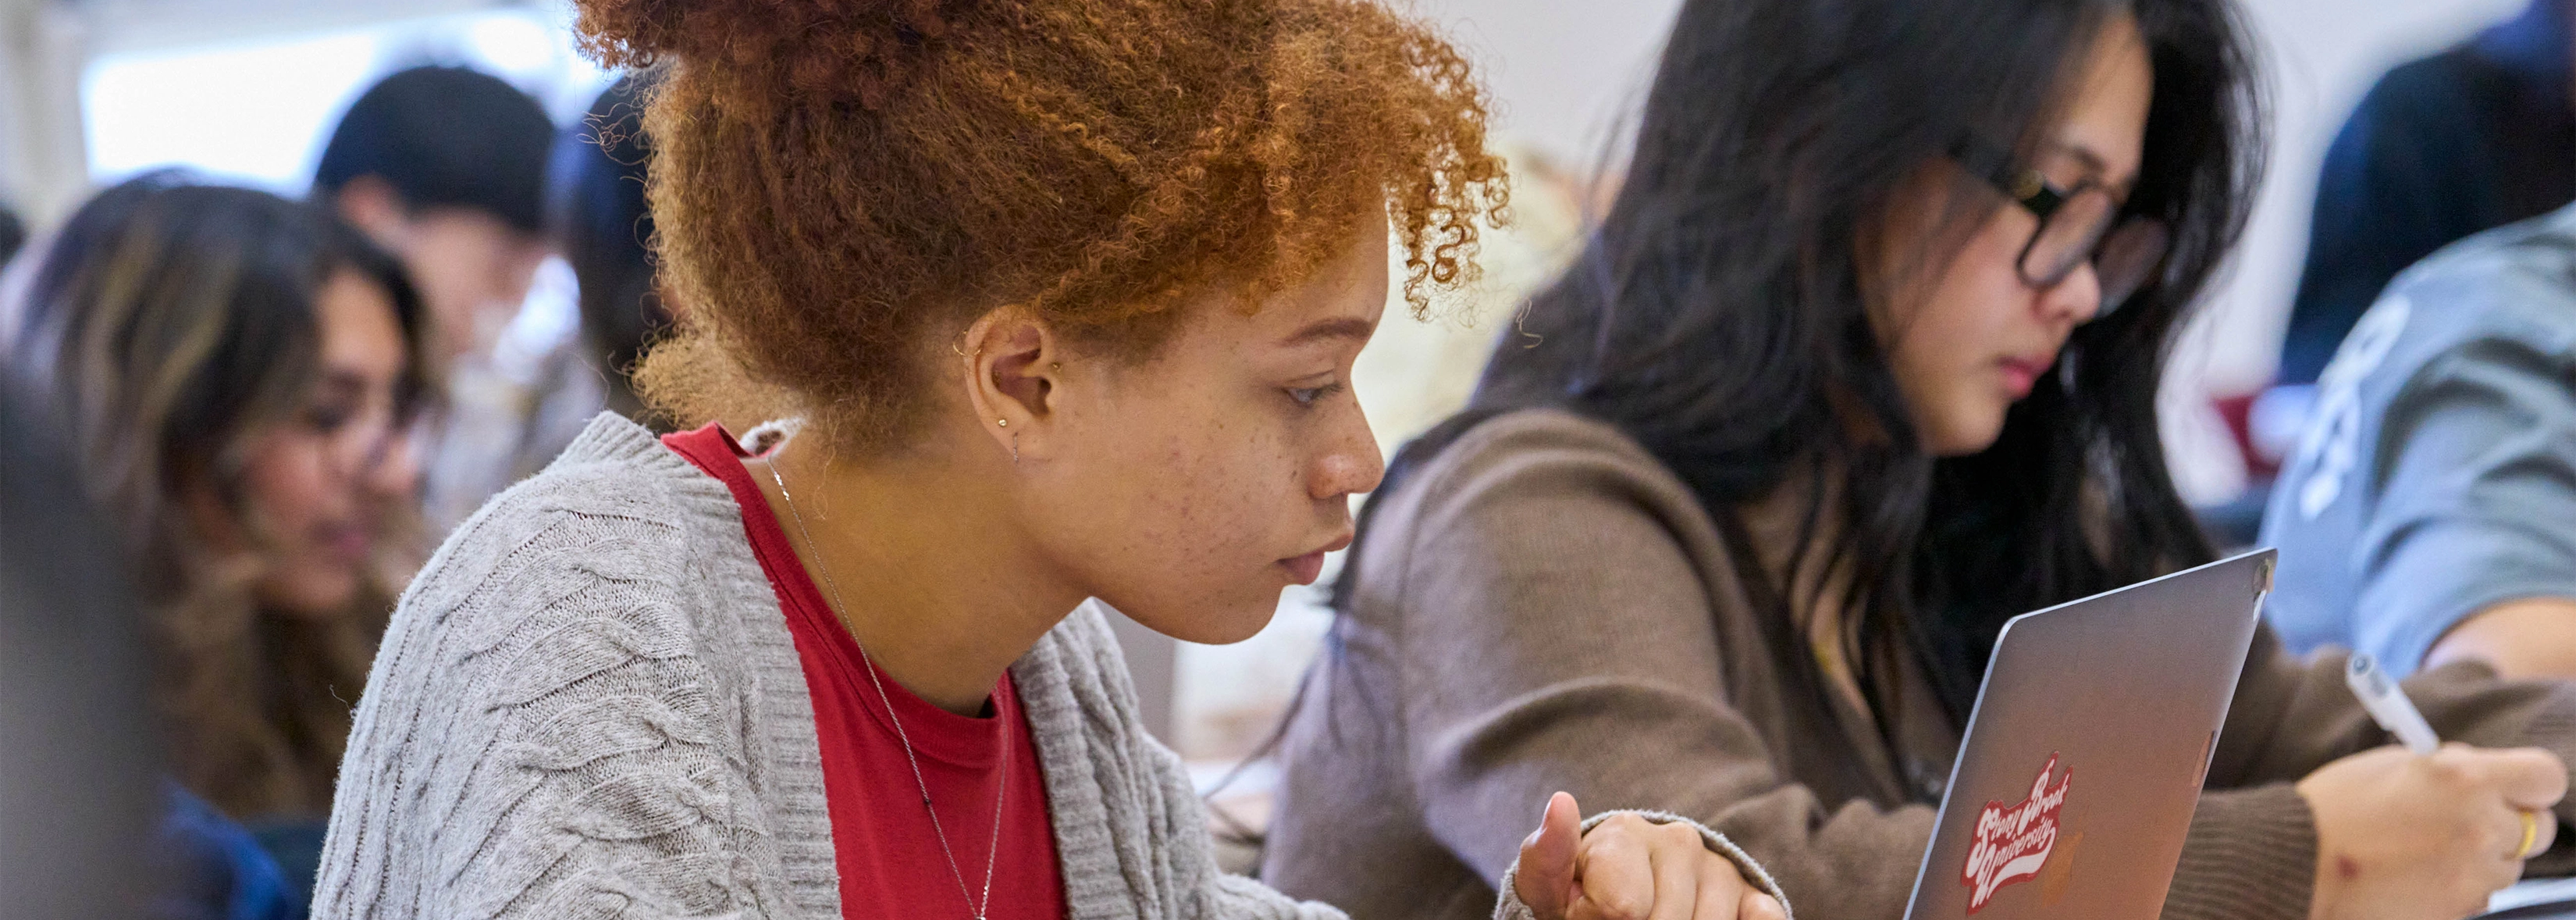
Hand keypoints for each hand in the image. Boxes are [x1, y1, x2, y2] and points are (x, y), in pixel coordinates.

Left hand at [1513, 791, 1786, 919]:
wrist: (1616, 900)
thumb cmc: (1579, 896)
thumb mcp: (1547, 884)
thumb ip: (1547, 856)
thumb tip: (1562, 803)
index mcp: (1625, 832)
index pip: (1622, 908)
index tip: (1586, 913)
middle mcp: (1680, 841)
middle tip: (1621, 918)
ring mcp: (1719, 869)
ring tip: (1651, 919)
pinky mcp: (1751, 895)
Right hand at [2298, 743, 2565, 919]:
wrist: (2298, 864)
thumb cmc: (2336, 806)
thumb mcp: (2395, 765)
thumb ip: (2450, 768)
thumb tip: (2482, 776)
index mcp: (2465, 778)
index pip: (2545, 777)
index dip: (2531, 782)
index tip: (2516, 787)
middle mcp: (2479, 826)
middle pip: (2539, 829)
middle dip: (2511, 822)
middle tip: (2470, 818)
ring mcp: (2471, 874)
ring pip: (2509, 866)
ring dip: (2482, 856)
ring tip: (2428, 849)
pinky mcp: (2458, 908)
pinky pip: (2479, 893)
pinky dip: (2457, 883)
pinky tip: (2416, 873)